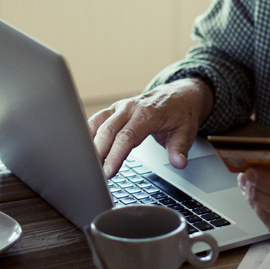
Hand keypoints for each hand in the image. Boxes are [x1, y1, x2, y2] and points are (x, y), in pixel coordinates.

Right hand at [87, 78, 213, 178]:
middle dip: (97, 153)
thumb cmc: (181, 113)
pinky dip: (87, 133)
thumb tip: (179, 163)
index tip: (108, 172)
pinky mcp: (114, 110)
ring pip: (98, 123)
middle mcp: (131, 108)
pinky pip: (97, 120)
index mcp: (148, 113)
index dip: (115, 155)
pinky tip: (83, 149)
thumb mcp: (187, 131)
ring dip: (89, 143)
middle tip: (93, 174)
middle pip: (108, 130)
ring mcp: (120, 107)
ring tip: (84, 164)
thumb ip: (180, 148)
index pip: (127, 136)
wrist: (180, 94)